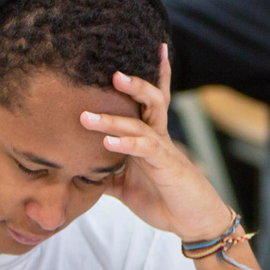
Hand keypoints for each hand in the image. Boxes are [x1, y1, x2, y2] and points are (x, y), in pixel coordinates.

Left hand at [80, 45, 233, 240]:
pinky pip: (145, 149)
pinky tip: (107, 142)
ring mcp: (163, 150)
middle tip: (112, 72)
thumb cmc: (163, 200)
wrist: (193, 222)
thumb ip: (104, 174)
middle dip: (134, 84)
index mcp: (150, 137)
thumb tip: (76, 172)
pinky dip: (126, 143)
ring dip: (113, 119)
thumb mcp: (125, 186)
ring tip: (87, 116)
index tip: (151, 47)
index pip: (149, 101)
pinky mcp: (167, 166)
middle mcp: (158, 137)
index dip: (150, 75)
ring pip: (141, 123)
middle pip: (150, 100)